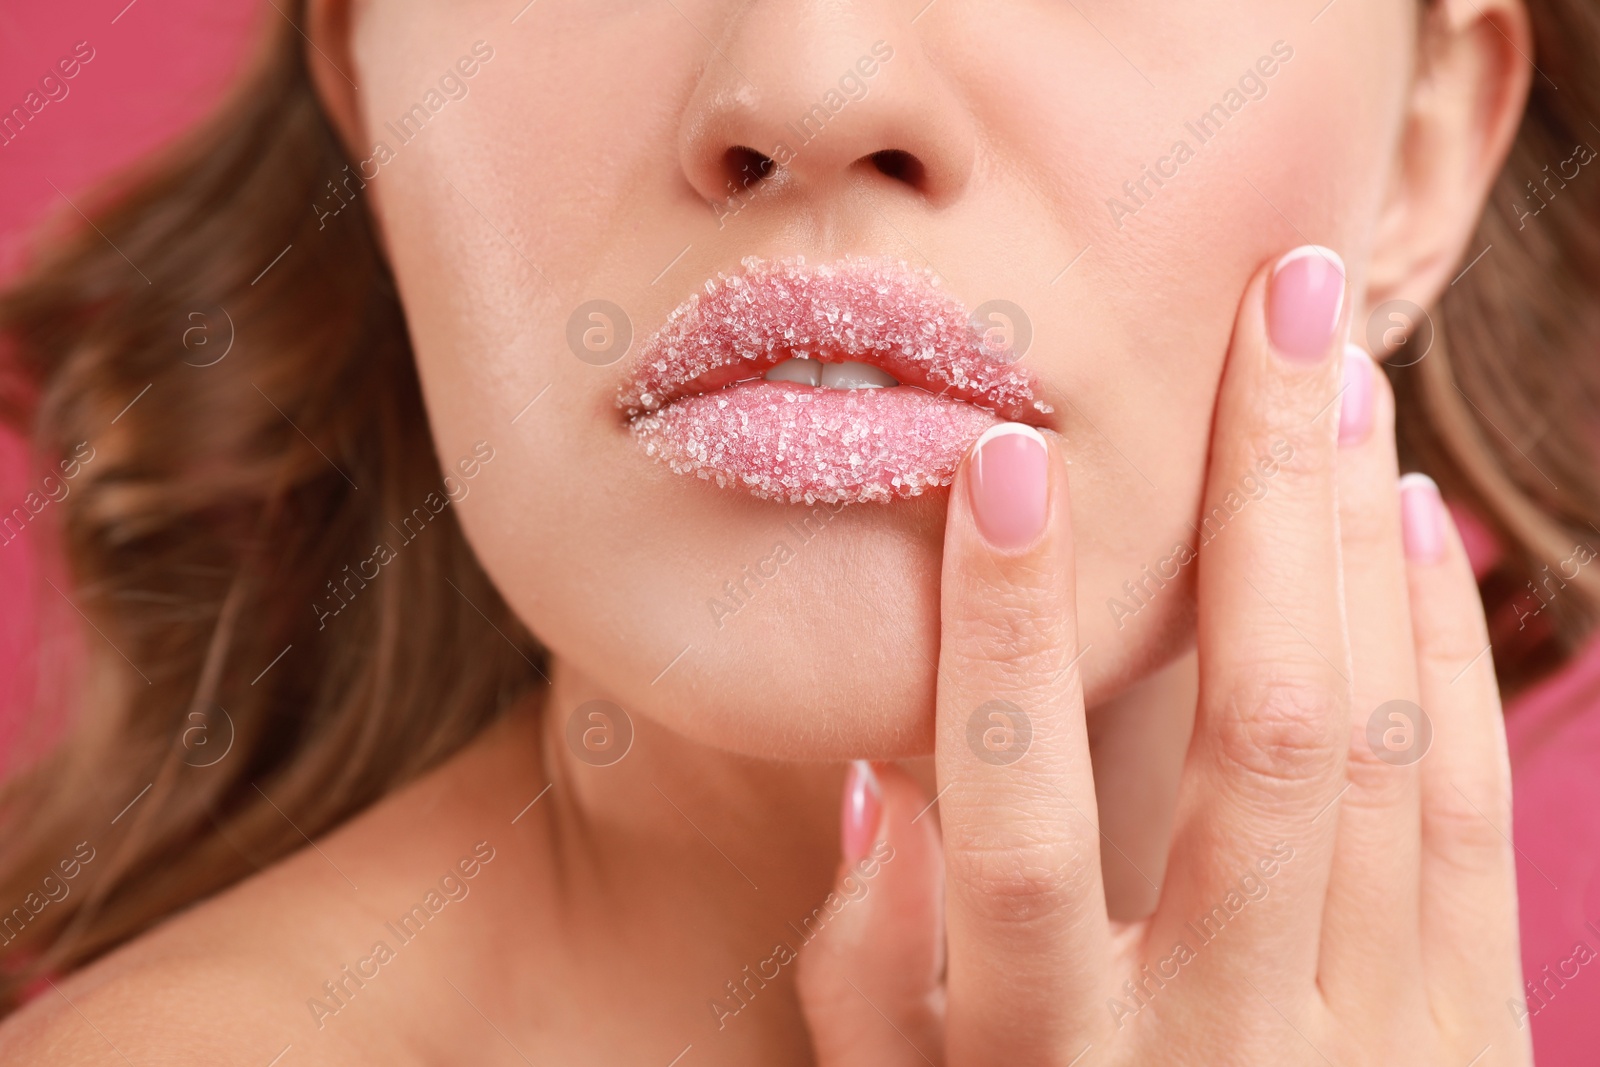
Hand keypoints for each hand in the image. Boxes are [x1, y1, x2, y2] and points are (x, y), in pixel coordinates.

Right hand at [796, 246, 1529, 1065]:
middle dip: (1256, 504)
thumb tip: (866, 782)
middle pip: (1259, 742)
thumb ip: (864, 978)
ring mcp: (1374, 1049)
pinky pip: (1471, 821)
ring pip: (1383, 755)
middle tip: (1268, 312)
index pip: (1008, 834)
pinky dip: (1445, 653)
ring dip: (1355, 543)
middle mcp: (1224, 1053)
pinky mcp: (1475, 1041)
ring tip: (1333, 373)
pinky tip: (1406, 522)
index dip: (999, 643)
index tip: (1002, 462)